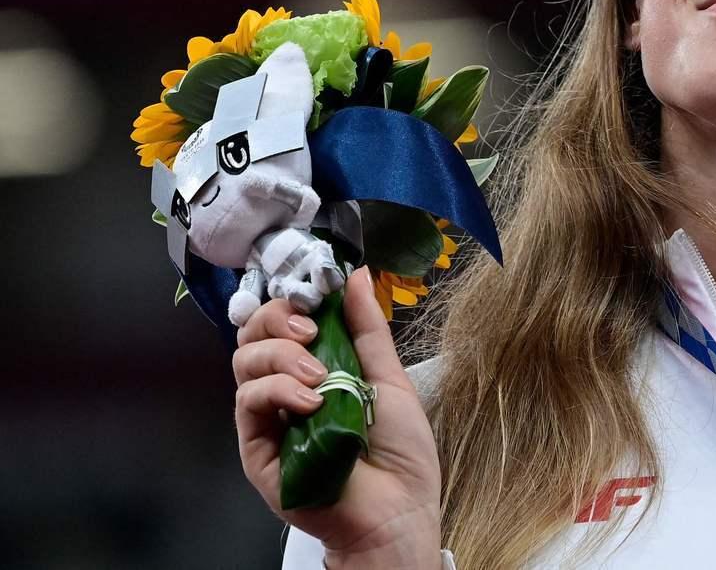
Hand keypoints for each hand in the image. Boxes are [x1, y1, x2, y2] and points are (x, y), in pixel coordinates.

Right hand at [233, 266, 442, 567]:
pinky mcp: (257, 448)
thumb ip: (367, 327)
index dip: (291, 299)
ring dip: (282, 355)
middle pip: (254, 333)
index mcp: (316, 367)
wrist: (398, 511)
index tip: (315, 290)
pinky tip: (310, 401)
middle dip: (278, 317)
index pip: (283, 320)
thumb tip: (354, 275)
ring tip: (320, 376)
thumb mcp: (388, 376)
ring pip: (245, 362)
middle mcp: (286, 389)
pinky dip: (278, 390)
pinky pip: (248, 402)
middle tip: (311, 328)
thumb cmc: (399, 453)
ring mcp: (269, 418)